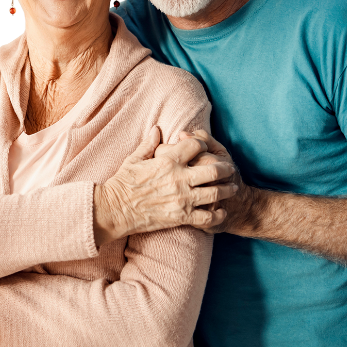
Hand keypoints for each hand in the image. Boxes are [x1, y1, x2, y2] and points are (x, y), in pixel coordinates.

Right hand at [96, 127, 238, 241]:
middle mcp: (179, 178)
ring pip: (215, 193)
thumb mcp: (134, 159)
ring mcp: (182, 199)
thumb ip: (149, 144)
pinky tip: (221, 211)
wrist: (114, 210)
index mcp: (168, 161)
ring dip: (227, 189)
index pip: (196, 145)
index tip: (205, 146)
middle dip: (225, 167)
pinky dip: (217, 214)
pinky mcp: (181, 217)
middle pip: (213, 169)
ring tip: (232, 188)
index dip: (203, 143)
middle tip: (230, 168)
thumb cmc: (122, 183)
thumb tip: (158, 129)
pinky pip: (207, 217)